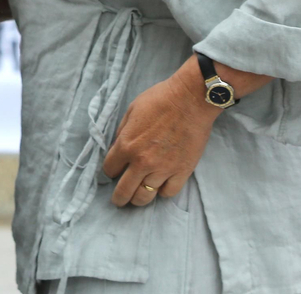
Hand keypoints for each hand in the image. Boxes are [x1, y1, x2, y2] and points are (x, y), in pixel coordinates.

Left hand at [101, 64, 219, 207]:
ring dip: (139, 198)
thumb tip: (118, 147)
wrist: (190, 99)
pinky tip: (160, 185)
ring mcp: (163, 169)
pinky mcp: (182, 172)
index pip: (109, 170)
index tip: (114, 170)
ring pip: (145, 196)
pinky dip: (162, 191)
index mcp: (126, 145)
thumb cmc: (160, 99)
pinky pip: (168, 193)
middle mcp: (142, 162)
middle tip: (119, 200)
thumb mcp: (132, 110)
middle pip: (124, 191)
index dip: (110, 171)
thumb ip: (123, 132)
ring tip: (138, 197)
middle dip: (119, 197)